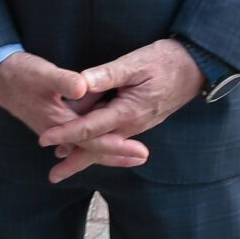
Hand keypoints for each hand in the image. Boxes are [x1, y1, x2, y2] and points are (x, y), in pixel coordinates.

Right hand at [0, 53, 147, 182]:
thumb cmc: (19, 73)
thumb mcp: (42, 73)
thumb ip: (63, 80)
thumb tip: (83, 87)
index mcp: (59, 122)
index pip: (94, 139)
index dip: (117, 145)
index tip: (139, 150)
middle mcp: (57, 130)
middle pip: (92, 148)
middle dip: (116, 154)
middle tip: (142, 156)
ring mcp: (54, 127)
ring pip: (85, 144)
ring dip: (106, 149)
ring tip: (128, 152)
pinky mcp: (52, 119)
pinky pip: (78, 136)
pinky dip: (92, 140)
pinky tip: (100, 138)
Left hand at [35, 39, 206, 182]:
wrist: (196, 67)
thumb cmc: (165, 61)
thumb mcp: (134, 63)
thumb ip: (106, 75)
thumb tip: (80, 84)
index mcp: (127, 112)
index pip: (90, 128)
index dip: (65, 133)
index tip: (44, 139)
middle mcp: (132, 125)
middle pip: (97, 148)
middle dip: (75, 162)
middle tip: (52, 177)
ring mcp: (138, 125)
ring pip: (106, 145)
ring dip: (85, 156)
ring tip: (64, 164)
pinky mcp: (140, 121)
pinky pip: (115, 138)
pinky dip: (99, 145)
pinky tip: (89, 146)